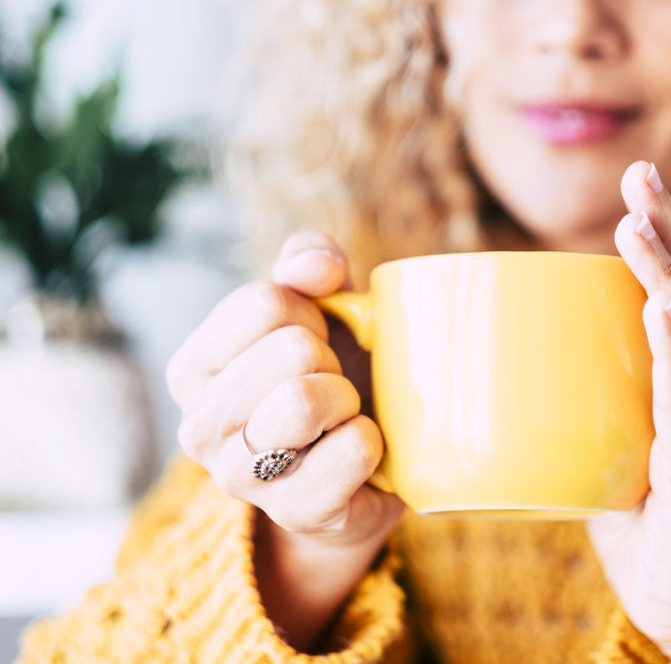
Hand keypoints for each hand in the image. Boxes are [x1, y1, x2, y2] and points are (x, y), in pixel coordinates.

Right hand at [166, 230, 404, 647]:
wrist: (359, 470)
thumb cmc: (331, 376)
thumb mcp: (317, 308)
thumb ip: (307, 262)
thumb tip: (319, 266)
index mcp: (192, 368)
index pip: (265, 301)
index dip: (311, 313)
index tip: (314, 340)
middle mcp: (199, 427)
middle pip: (293, 349)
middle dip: (330, 358)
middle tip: (332, 383)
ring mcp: (241, 478)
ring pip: (308, 401)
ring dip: (347, 398)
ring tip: (342, 415)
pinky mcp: (295, 512)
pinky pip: (353, 450)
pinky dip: (373, 441)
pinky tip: (361, 450)